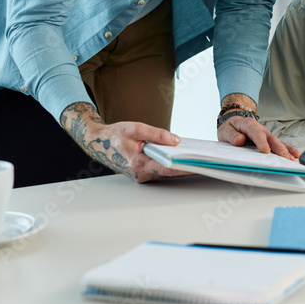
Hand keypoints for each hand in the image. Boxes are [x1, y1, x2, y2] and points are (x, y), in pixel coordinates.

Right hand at [60, 102, 189, 181]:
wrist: (98, 143)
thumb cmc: (115, 135)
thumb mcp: (135, 128)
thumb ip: (157, 134)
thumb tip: (176, 141)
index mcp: (138, 163)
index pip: (168, 168)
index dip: (185, 167)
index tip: (200, 165)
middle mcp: (141, 173)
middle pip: (170, 172)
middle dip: (188, 167)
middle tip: (206, 161)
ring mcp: (142, 175)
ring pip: (166, 171)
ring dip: (181, 165)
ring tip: (199, 157)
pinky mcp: (143, 173)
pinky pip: (161, 169)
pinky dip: (172, 164)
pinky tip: (183, 156)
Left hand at [217, 114, 299, 158]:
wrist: (235, 121)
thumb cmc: (231, 127)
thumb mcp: (225, 130)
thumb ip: (231, 135)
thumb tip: (239, 140)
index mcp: (249, 125)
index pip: (256, 133)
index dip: (262, 142)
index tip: (265, 151)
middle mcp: (260, 129)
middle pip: (271, 138)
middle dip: (278, 148)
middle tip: (284, 157)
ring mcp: (266, 134)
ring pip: (278, 142)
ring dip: (286, 150)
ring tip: (293, 157)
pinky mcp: (269, 139)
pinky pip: (280, 143)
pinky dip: (288, 149)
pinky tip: (295, 154)